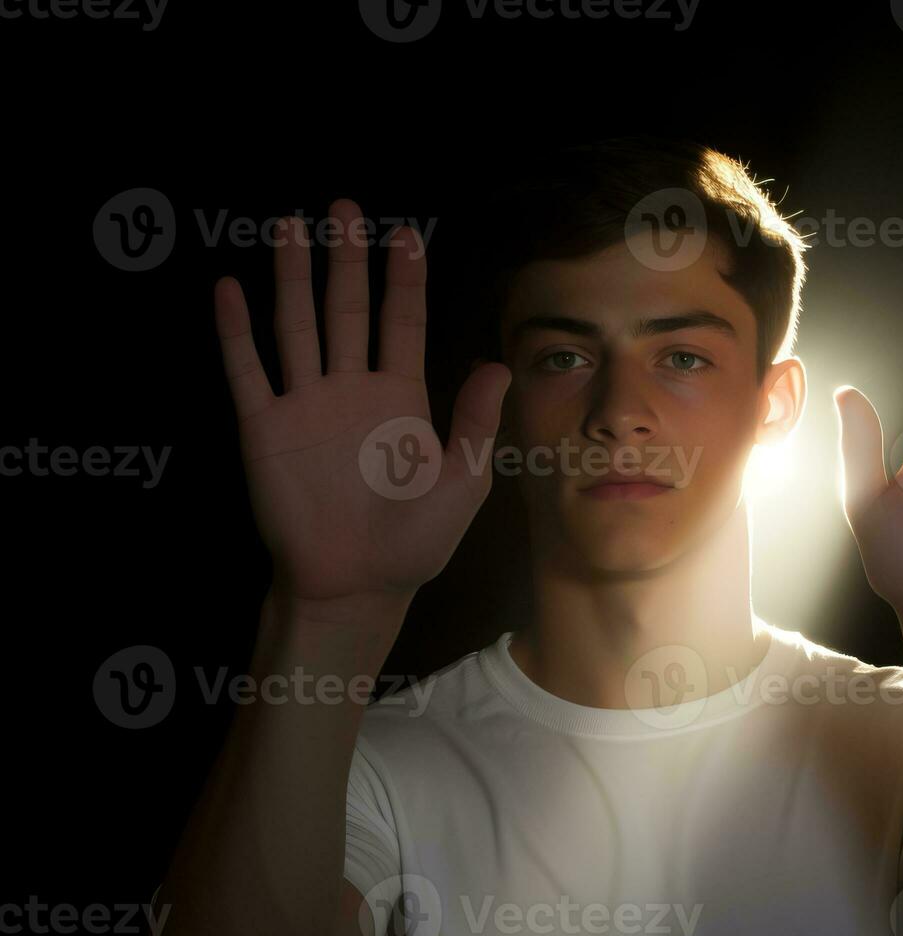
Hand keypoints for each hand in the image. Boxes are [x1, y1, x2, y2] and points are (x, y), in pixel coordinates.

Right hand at [213, 199, 510, 603]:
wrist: (355, 585)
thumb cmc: (415, 541)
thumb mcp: (461, 481)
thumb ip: (476, 422)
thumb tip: (497, 362)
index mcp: (400, 398)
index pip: (402, 323)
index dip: (403, 279)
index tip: (404, 233)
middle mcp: (351, 389)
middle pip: (347, 310)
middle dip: (346, 259)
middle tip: (344, 208)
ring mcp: (304, 404)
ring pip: (296, 325)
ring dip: (291, 276)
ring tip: (288, 226)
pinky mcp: (264, 428)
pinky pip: (247, 370)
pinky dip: (235, 331)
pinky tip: (229, 287)